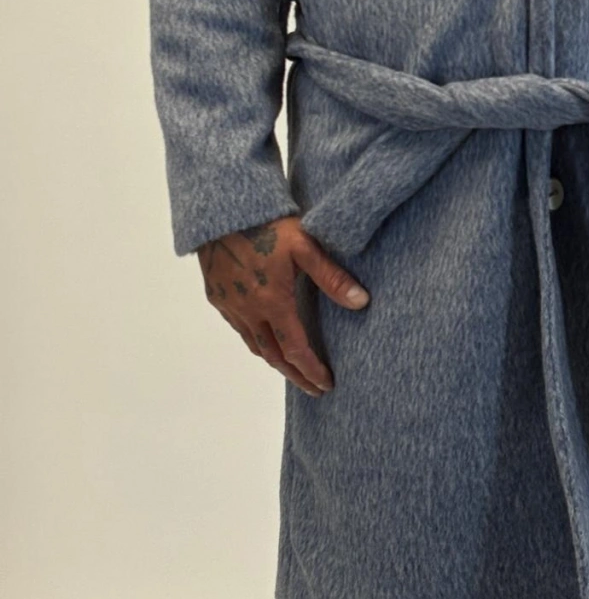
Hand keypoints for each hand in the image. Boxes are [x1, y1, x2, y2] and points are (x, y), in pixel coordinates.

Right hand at [197, 216, 370, 396]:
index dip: (312, 370)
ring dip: (275, 360)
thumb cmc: (269, 224)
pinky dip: (256, 341)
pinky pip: (239, 328)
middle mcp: (248, 311)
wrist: (224, 209)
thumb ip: (332, 277)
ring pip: (254, 344)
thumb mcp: (306, 247)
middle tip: (313, 388)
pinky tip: (266, 337)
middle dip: (295, 375)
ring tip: (293, 368)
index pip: (295, 350)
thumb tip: (361, 302)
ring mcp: (230, 306)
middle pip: (273, 356)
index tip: (326, 384)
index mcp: (272, 303)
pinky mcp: (217, 296)